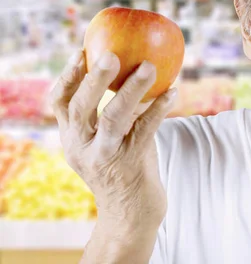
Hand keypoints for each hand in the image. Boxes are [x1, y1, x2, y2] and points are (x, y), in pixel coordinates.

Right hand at [51, 49, 176, 226]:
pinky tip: (173, 92)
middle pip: (80, 108)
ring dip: (132, 89)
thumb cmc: (123, 167)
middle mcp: (82, 148)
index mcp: (72, 139)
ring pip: (113, 118)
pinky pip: (146, 130)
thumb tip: (133, 70)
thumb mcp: (106, 142)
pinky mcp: (130, 164)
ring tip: (149, 66)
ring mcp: (105, 157)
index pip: (60, 104)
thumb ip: (110, 114)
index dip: (67, 77)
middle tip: (110, 55)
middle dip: (94, 79)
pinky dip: (159, 108)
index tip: (80, 53)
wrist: (130, 213)